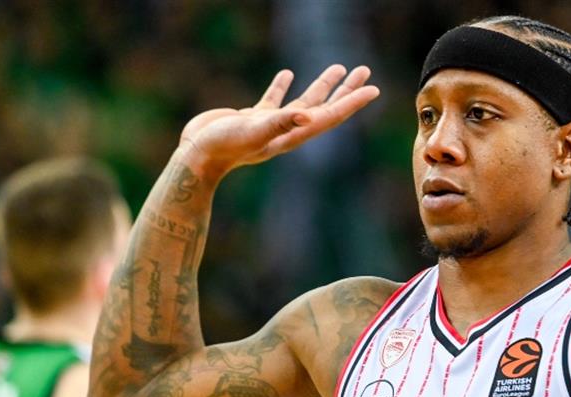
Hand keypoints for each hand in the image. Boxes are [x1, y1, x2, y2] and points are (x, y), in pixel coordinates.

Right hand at [178, 65, 378, 174]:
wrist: (197, 156)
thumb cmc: (225, 145)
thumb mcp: (254, 129)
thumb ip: (280, 121)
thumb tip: (307, 116)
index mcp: (294, 134)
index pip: (331, 115)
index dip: (352, 102)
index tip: (373, 89)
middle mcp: (288, 130)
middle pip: (326, 107)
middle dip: (346, 90)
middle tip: (364, 71)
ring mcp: (272, 124)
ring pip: (304, 102)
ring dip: (322, 85)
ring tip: (338, 67)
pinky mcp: (253, 118)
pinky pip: (274, 100)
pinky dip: (282, 86)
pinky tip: (287, 73)